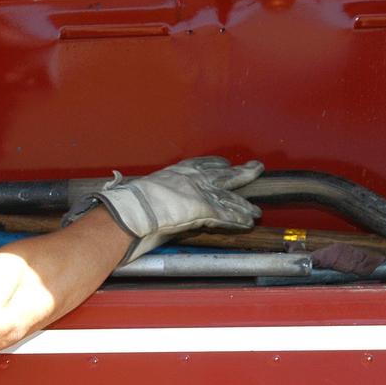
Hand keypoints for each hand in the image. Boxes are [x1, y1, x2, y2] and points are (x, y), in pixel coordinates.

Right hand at [64, 156, 262, 262]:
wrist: (131, 210)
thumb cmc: (129, 203)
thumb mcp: (142, 192)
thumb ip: (152, 195)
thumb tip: (145, 203)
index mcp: (175, 172)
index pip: (202, 164)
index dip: (215, 164)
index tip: (224, 163)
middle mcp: (191, 178)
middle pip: (224, 174)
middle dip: (241, 173)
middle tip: (255, 168)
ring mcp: (199, 192)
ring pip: (229, 197)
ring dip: (244, 205)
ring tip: (256, 211)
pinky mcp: (204, 208)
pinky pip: (226, 215)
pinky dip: (238, 218)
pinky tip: (248, 221)